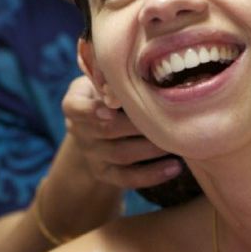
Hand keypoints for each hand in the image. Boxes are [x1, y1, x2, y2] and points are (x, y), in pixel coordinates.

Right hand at [62, 76, 181, 187]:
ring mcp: (91, 155)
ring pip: (121, 155)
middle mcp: (79, 131)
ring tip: (176, 141)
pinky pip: (126, 178)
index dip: (90, 110)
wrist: (97, 124)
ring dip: (151, 149)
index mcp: (74, 104)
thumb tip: (144, 73)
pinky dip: (152, 175)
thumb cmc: (106, 92)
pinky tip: (175, 167)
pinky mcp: (104, 174)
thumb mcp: (101, 80)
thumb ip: (113, 78)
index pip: (74, 107)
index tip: (111, 110)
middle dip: (136, 126)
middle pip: (106, 131)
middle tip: (165, 119)